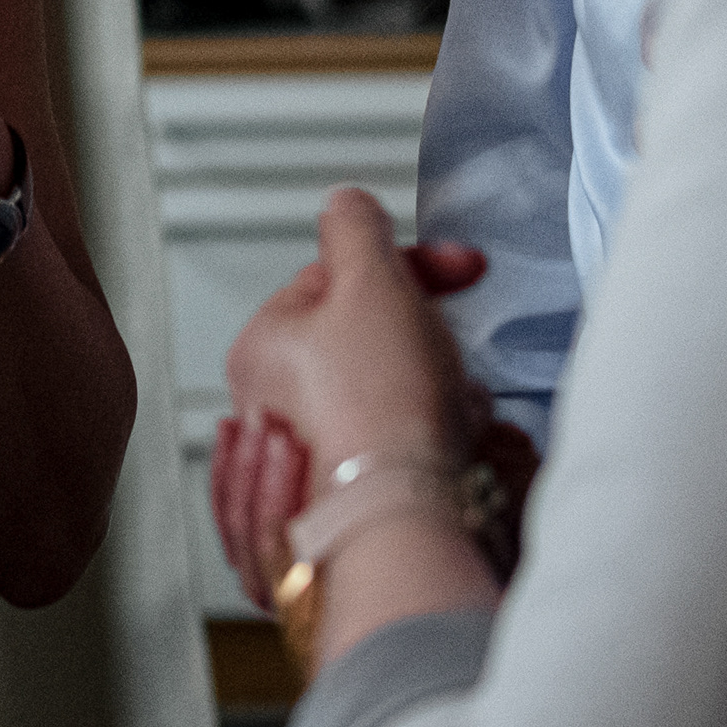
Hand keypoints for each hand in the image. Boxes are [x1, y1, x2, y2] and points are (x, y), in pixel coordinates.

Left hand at [214, 210, 533, 607]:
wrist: (396, 523)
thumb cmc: (379, 411)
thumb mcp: (370, 282)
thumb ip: (356, 228)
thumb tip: (344, 204)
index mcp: (262, 348)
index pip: (340, 281)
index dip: (409, 267)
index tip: (464, 272)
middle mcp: (266, 410)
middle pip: (363, 347)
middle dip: (423, 346)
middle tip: (450, 363)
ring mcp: (296, 469)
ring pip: (387, 406)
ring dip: (432, 402)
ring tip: (448, 418)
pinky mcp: (336, 518)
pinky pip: (395, 462)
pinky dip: (427, 452)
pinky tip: (443, 454)